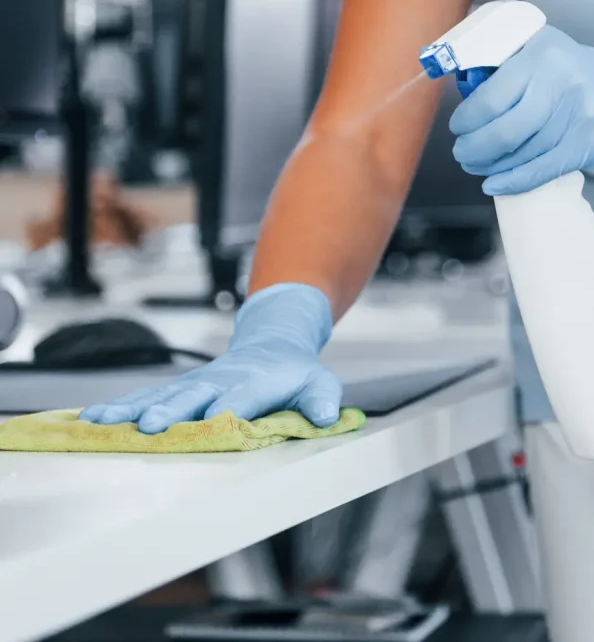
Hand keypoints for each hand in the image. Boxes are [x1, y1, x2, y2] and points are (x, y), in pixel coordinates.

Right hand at [79, 284, 341, 433]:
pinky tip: (90, 419)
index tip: (211, 424)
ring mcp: (197, 384)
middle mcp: (221, 381)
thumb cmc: (296, 372)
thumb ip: (323, 399)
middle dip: (172, 410)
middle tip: (151, 425)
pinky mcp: (180, 389)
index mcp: (256, 382)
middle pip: (193, 396)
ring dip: (132, 409)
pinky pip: (147, 396)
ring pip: (160, 395)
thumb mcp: (320, 382)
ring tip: (102, 422)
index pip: (241, 398)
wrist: (273, 342)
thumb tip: (327, 416)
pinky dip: (120, 407)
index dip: (228, 411)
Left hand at [449, 25, 593, 195]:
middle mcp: (562, 82)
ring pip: (521, 154)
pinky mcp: (588, 144)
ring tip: (476, 164)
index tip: (457, 128)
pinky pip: (542, 170)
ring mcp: (579, 115)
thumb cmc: (564, 71)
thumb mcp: (533, 49)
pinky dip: (513, 181)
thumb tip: (459, 89)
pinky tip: (494, 183)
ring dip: (490, 166)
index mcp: (540, 54)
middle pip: (504, 132)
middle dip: (473, 148)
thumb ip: (498, 62)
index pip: (490, 99)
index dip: (466, 121)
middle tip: (462, 152)